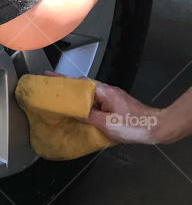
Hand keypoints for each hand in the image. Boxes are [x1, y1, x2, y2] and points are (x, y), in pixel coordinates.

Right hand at [43, 70, 163, 143]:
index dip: (63, 80)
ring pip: (89, 94)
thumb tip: (73, 111)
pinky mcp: (116, 105)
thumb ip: (87, 116)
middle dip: (66, 86)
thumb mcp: (106, 123)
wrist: (156, 128)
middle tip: (51, 87)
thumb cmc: (133, 126)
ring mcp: (113, 97)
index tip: (48, 76)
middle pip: (83, 85)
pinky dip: (84, 103)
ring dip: (75, 95)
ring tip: (61, 100)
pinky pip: (95, 101)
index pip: (79, 83)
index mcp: (104, 92)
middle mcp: (108, 91)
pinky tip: (80, 111)